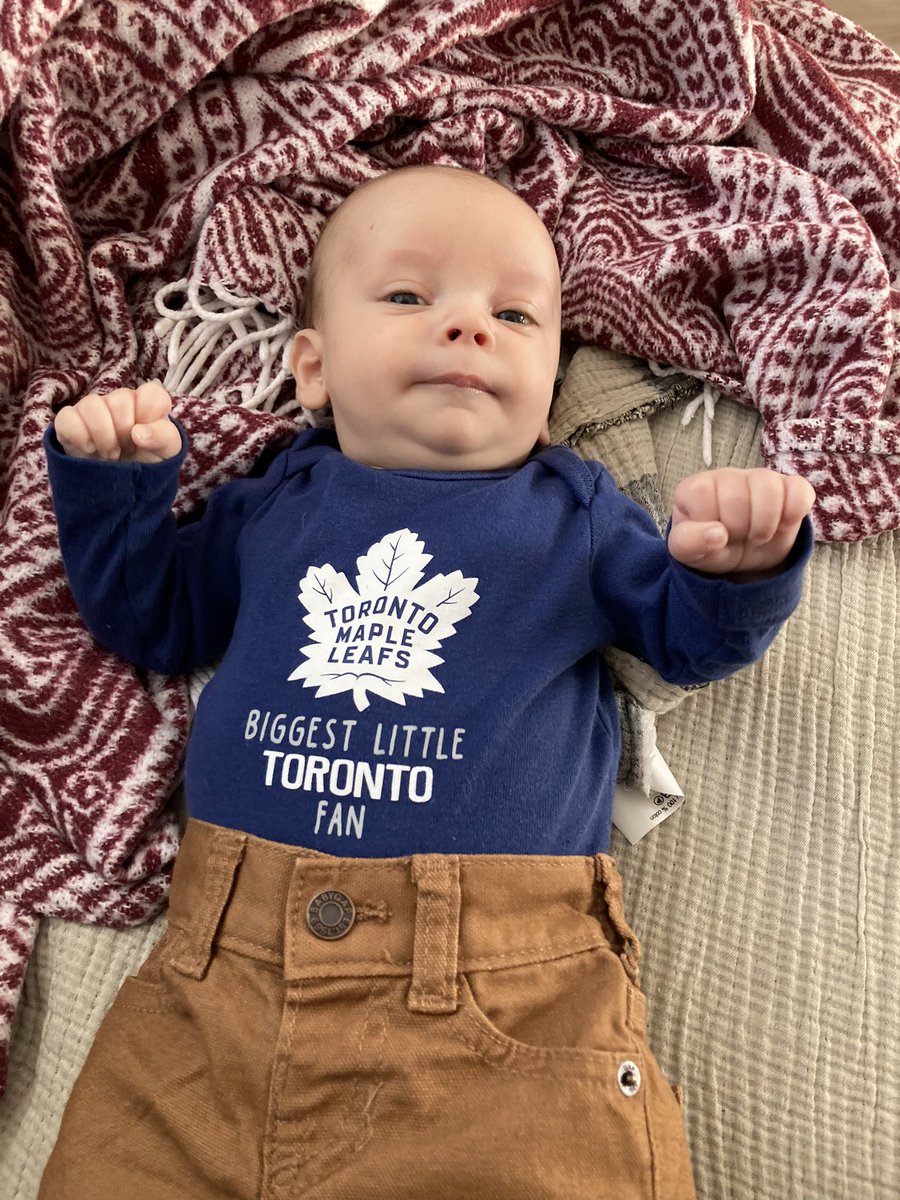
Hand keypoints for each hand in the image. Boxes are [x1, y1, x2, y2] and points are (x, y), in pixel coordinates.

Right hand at [54, 380, 181, 463]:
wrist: (121, 487)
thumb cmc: (146, 463)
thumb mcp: (166, 453)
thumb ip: (163, 437)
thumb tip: (138, 432)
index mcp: (146, 405)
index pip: (151, 392)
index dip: (149, 413)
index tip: (145, 435)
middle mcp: (119, 402)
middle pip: (120, 399)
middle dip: (125, 431)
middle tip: (127, 450)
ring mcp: (93, 410)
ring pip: (92, 404)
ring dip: (103, 434)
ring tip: (110, 455)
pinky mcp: (69, 422)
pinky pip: (67, 417)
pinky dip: (78, 435)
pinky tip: (89, 449)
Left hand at [668, 467, 815, 576]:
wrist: (741, 557)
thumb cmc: (711, 548)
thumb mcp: (689, 552)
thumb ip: (689, 543)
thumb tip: (716, 534)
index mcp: (695, 488)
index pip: (702, 493)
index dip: (710, 524)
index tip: (713, 536)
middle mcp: (727, 476)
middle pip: (737, 496)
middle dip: (738, 529)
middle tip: (737, 539)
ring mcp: (760, 477)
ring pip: (769, 487)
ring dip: (765, 523)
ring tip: (758, 536)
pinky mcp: (790, 487)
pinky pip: (800, 491)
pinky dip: (793, 514)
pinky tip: (781, 525)